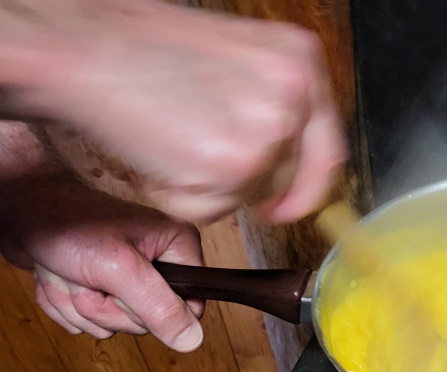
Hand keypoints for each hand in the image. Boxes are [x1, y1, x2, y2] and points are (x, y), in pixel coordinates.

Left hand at [0, 172, 206, 351]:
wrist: (23, 210)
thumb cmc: (69, 225)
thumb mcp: (119, 268)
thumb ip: (158, 307)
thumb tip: (192, 340)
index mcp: (176, 247)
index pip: (189, 308)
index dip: (154, 312)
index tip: (126, 290)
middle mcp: (157, 261)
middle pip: (146, 320)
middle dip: (105, 305)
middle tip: (90, 275)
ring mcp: (127, 276)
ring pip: (111, 323)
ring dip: (80, 304)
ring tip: (72, 272)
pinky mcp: (100, 286)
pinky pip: (87, 320)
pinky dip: (66, 303)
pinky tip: (61, 275)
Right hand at [8, 0, 344, 223]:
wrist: (83, 49)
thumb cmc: (142, 49)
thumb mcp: (237, 57)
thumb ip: (273, 101)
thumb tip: (294, 159)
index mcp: (300, 60)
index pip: (327, 145)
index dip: (307, 182)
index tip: (292, 202)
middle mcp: (294, 96)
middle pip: (291, 178)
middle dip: (248, 180)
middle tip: (198, 149)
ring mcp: (265, 135)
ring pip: (249, 197)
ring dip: (208, 187)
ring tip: (171, 138)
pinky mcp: (229, 171)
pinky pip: (212, 211)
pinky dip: (180, 198)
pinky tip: (158, 154)